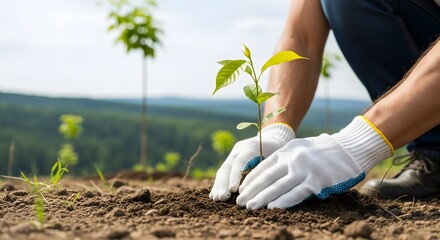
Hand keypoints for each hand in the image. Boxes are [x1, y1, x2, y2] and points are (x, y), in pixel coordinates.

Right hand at [209, 123, 294, 200]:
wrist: (273, 139)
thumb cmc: (279, 149)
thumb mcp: (277, 155)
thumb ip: (268, 168)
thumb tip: (264, 188)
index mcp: (250, 146)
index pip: (240, 160)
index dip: (235, 176)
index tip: (233, 190)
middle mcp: (239, 149)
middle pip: (228, 166)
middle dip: (223, 183)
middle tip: (222, 198)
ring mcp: (233, 154)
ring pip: (223, 169)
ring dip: (219, 185)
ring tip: (216, 199)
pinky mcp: (231, 160)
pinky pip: (223, 172)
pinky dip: (219, 184)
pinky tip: (215, 196)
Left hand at [237, 116, 393, 208]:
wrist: (350, 149)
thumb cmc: (324, 151)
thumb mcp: (301, 147)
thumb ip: (286, 158)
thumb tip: (268, 174)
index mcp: (287, 151)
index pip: (263, 167)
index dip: (250, 180)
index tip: (241, 190)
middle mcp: (293, 159)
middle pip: (266, 178)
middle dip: (251, 191)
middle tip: (239, 202)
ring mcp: (304, 170)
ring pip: (277, 186)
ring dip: (262, 198)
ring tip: (250, 207)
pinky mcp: (316, 181)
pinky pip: (296, 193)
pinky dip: (282, 201)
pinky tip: (271, 207)